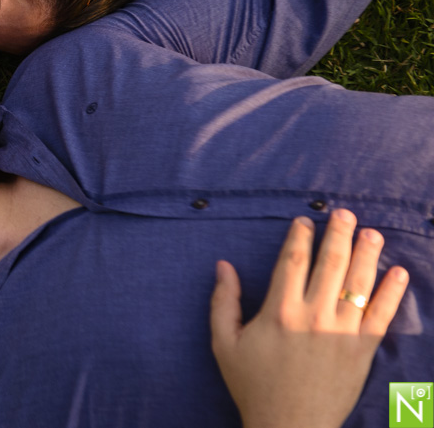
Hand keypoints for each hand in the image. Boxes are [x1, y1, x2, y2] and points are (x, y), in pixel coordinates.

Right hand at [210, 210, 408, 427]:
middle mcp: (313, 315)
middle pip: (330, 264)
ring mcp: (342, 332)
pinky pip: (382, 315)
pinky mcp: (363, 350)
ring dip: (367, 253)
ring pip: (359, 283)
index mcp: (279, 311)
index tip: (305, 220)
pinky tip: (398, 272)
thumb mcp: (224, 343)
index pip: (292, 261)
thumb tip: (223, 266)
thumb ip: (223, 302)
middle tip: (344, 213)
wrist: (290, 426)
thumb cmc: (253, 385)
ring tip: (372, 232)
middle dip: (338, 234)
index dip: (300, 237)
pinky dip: (392, 292)